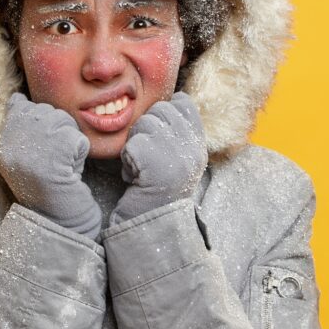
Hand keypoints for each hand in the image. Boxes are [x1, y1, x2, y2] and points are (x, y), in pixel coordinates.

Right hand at [0, 93, 102, 239]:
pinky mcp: (61, 145)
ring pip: (65, 121)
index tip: (40, 144)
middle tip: (52, 162)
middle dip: (56, 131)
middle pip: (46, 110)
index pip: (18, 104)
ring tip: (60, 168)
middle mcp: (14, 138)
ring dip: (69, 143)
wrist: (57, 223)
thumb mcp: (22, 159)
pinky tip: (70, 173)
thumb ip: (21, 130)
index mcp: (2, 142)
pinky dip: (81, 154)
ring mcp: (37, 140)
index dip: (35, 118)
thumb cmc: (43, 193)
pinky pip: (80, 138)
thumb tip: (19, 99)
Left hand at [112, 92, 207, 222]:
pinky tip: (136, 180)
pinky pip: (132, 144)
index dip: (163, 117)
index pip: (182, 103)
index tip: (158, 144)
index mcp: (200, 145)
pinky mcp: (156, 164)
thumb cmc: (155, 193)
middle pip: (160, 110)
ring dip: (135, 146)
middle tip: (147, 160)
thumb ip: (177, 132)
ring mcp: (177, 156)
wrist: (149, 229)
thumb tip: (174, 99)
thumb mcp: (176, 160)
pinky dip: (128, 162)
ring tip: (142, 171)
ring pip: (144, 123)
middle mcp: (194, 149)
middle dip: (146, 131)